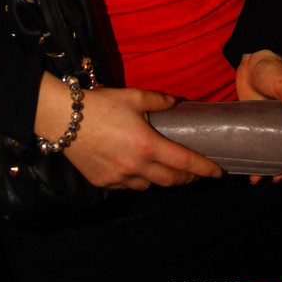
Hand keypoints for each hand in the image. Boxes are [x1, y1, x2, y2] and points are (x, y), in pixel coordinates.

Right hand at [35, 73, 222, 190]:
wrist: (63, 119)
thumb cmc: (101, 104)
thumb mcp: (134, 96)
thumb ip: (160, 100)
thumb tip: (176, 103)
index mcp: (147, 145)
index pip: (184, 162)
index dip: (204, 168)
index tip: (218, 173)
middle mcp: (136, 167)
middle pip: (171, 180)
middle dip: (187, 178)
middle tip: (196, 172)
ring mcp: (119, 178)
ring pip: (150, 185)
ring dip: (163, 179)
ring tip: (168, 168)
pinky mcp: (104, 183)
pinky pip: (129, 185)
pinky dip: (140, 179)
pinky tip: (139, 168)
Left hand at [235, 49, 281, 182]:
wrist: (251, 63)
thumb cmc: (271, 69)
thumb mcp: (281, 79)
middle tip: (275, 180)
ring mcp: (276, 128)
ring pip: (278, 154)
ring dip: (271, 169)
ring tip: (259, 180)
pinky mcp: (261, 128)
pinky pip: (262, 149)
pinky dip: (258, 160)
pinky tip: (249, 170)